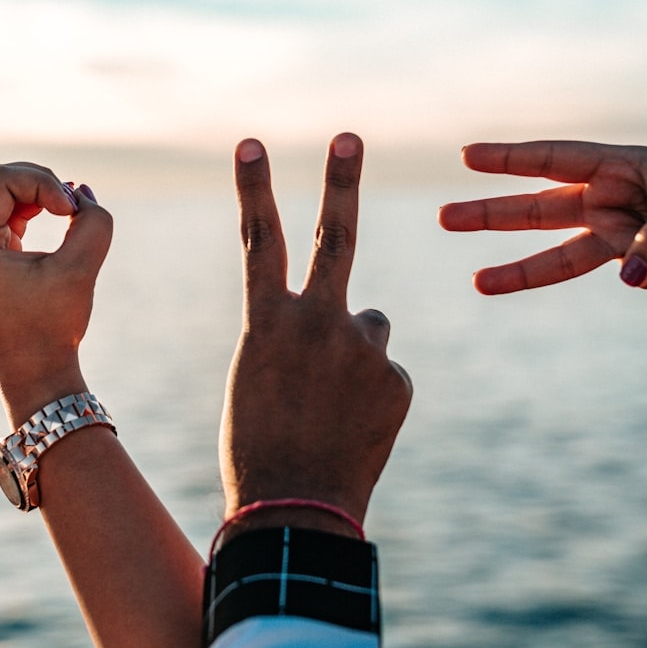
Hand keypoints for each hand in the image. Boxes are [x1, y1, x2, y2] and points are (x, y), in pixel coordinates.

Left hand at [0, 166, 111, 423]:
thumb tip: (81, 191)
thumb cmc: (52, 329)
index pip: (2, 179)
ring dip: (32, 193)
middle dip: (37, 182)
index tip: (73, 211)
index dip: (44, 183)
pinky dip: (24, 208)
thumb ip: (93, 221)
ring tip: (65, 212)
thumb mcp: (80, 269)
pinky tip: (52, 217)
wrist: (34, 375)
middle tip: (71, 206)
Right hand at [221, 134, 411, 533]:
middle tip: (349, 137)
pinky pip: (384, 370)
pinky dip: (372, 391)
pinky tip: (354, 425)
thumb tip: (360, 313)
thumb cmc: (257, 446)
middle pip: (333, 237)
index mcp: (265, 324)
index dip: (253, 188)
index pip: (257, 239)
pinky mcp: (395, 380)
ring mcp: (360, 350)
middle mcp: (316, 323)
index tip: (251, 141)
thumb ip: (296, 334)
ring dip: (355, 348)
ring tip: (333, 400)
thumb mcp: (256, 378)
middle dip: (340, 181)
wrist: (295, 510)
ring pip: (368, 324)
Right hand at [438, 141, 646, 295]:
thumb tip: (625, 277)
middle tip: (444, 217)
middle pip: (537, 210)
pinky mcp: (640, 272)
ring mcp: (619, 239)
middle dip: (491, 213)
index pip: (556, 160)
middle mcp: (609, 203)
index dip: (511, 158)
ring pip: (558, 259)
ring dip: (518, 272)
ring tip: (478, 283)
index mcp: (620, 168)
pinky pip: (642, 282)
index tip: (467, 155)